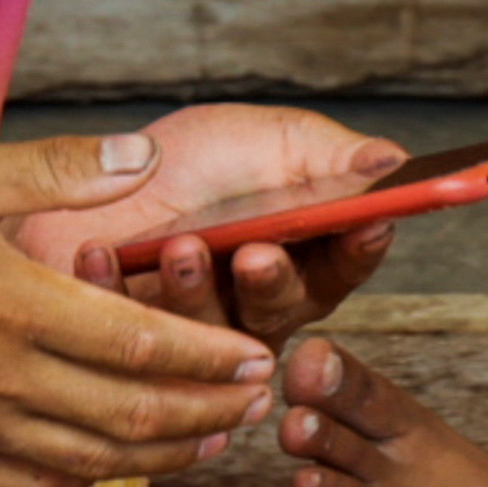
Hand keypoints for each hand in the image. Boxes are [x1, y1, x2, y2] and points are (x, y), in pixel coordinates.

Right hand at [0, 134, 282, 486]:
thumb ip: (54, 171)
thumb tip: (145, 156)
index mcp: (9, 305)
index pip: (139, 344)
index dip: (210, 359)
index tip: (258, 358)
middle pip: (131, 414)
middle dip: (209, 413)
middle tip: (262, 403)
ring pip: (90, 461)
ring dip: (163, 454)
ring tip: (216, 438)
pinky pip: (30, 486)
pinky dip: (88, 480)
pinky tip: (117, 463)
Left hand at [33, 105, 412, 340]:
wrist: (92, 177)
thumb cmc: (193, 159)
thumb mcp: (269, 140)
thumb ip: (331, 156)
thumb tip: (395, 162)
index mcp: (305, 254)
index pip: (348, 262)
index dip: (360, 247)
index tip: (367, 223)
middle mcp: (259, 302)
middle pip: (285, 309)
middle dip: (273, 282)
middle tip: (255, 254)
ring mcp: (199, 332)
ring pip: (211, 336)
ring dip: (197, 291)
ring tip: (179, 244)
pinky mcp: (134, 346)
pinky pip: (126, 335)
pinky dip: (114, 289)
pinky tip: (103, 253)